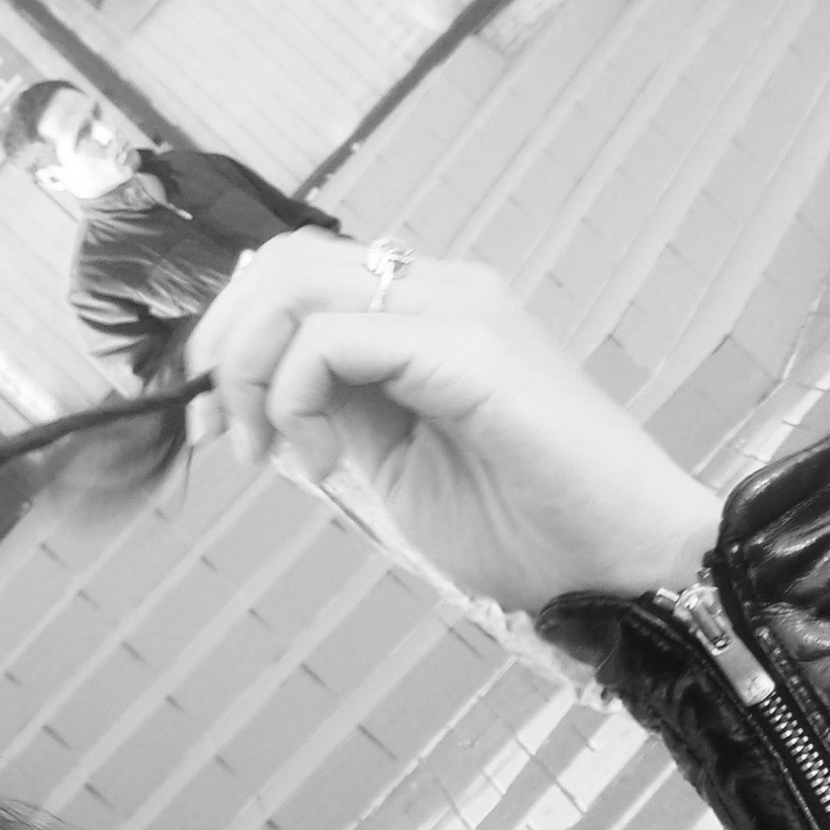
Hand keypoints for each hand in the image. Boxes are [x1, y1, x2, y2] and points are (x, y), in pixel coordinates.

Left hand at [185, 234, 720, 615]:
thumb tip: (262, 402)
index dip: (228, 339)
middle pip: (282, 262)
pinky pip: (335, 336)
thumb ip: (338, 414)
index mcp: (427, 313)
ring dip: (249, 369)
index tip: (209, 425)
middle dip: (221, 348)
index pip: (296, 274)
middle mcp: (443, 289)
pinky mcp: (470, 348)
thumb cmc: (525, 529)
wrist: (620, 567)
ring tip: (269, 450)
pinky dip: (296, 397)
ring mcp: (460, 309)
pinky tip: (325, 464)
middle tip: (220, 435)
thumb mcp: (395, 465)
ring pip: (296, 282)